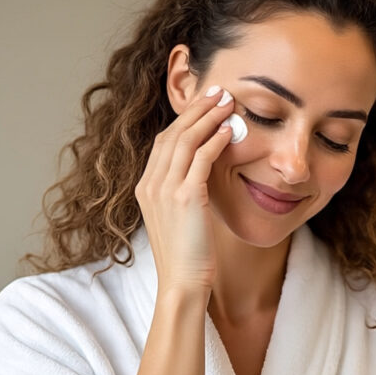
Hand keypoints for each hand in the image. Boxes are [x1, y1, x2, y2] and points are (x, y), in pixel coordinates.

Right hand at [134, 86, 234, 292]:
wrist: (182, 283)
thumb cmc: (187, 257)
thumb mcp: (179, 219)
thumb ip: (184, 194)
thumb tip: (203, 176)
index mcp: (146, 188)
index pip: (164, 143)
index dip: (184, 120)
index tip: (203, 105)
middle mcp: (150, 184)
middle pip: (172, 134)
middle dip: (196, 109)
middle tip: (218, 91)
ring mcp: (165, 190)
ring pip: (185, 140)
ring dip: (208, 117)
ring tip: (227, 102)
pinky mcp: (185, 198)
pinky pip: (200, 159)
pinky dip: (215, 140)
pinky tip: (230, 130)